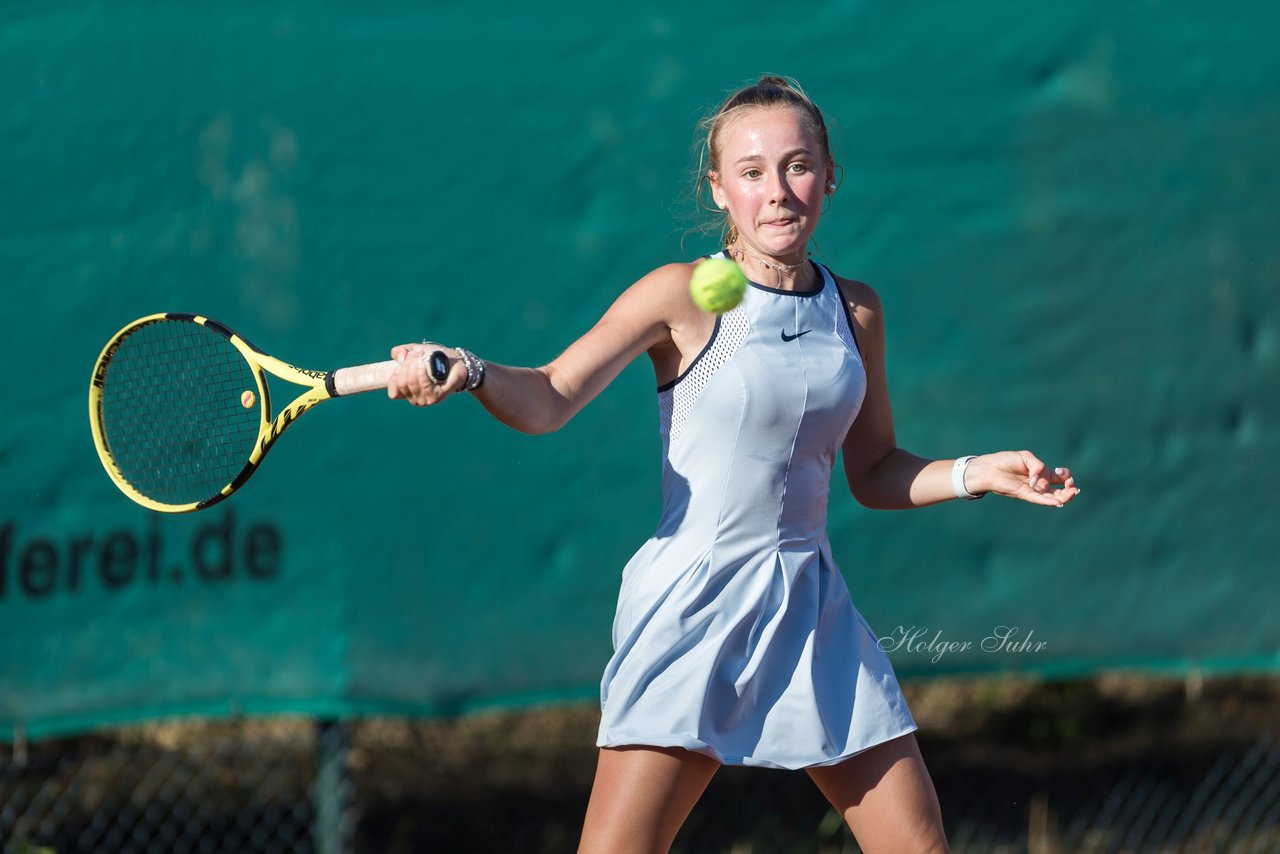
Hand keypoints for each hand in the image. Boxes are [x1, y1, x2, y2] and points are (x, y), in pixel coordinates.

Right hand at [386, 343, 464, 405]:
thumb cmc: (433, 358)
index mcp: (408, 393)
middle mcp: (415, 399)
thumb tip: (399, 358)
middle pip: (402, 384)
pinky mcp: (437, 397)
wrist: (453, 361)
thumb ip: (401, 352)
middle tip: (414, 354)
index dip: (394, 376)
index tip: (402, 362)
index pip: (393, 393)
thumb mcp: (414, 351)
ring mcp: (426, 400)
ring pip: (411, 383)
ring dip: (413, 366)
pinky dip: (422, 372)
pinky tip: (423, 364)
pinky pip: (424, 385)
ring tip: (420, 356)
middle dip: (406, 366)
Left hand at [965, 451, 1079, 507]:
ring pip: (1053, 498)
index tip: (1058, 470)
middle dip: (1070, 488)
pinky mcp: (1025, 494)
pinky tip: (1058, 502)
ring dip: (1064, 497)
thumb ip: (1038, 466)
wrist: (989, 468)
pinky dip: (1049, 501)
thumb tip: (1039, 480)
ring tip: (1072, 493)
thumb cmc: (1006, 461)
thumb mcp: (1026, 457)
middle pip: (1061, 490)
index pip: (1061, 477)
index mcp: (1042, 473)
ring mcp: (1033, 490)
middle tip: (1071, 485)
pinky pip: (1040, 500)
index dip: (1066, 475)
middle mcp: (1040, 484)